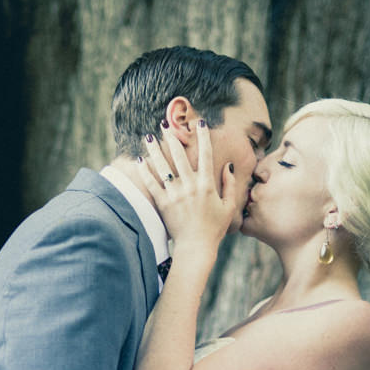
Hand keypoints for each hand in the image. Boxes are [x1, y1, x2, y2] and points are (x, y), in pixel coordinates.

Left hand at [138, 120, 238, 251]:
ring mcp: (175, 194)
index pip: (205, 154)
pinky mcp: (163, 203)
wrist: (196, 246)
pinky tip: (139, 160)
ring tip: (148, 137)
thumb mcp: (229, 206)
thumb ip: (229, 185)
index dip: (203, 137)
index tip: (199, 122)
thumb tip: (228, 166)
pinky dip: (144, 171)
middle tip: (165, 124)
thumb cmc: (214, 228)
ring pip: (162, 166)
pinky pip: (151, 184)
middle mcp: (190, 186)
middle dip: (173, 137)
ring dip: (155, 150)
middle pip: (179, 156)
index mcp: (207, 184)